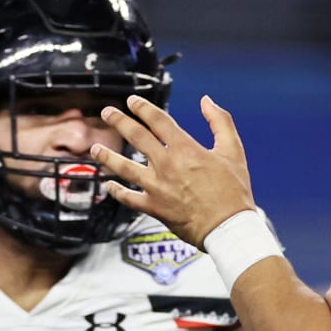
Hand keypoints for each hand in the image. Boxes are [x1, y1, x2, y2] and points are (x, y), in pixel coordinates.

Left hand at [92, 94, 256, 249]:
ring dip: (107, 155)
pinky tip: (109, 185)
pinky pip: (127, 197)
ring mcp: (156, 186)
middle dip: (118, 121)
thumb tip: (207, 102)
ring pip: (123, 166)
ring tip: (96, 148)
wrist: (228, 228)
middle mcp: (166, 165)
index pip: (157, 120)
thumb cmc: (233, 193)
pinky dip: (116, 191)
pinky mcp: (153, 207)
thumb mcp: (234, 152)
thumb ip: (220, 122)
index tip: (133, 102)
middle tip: (108, 113)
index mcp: (185, 149)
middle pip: (135, 136)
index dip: (142, 107)